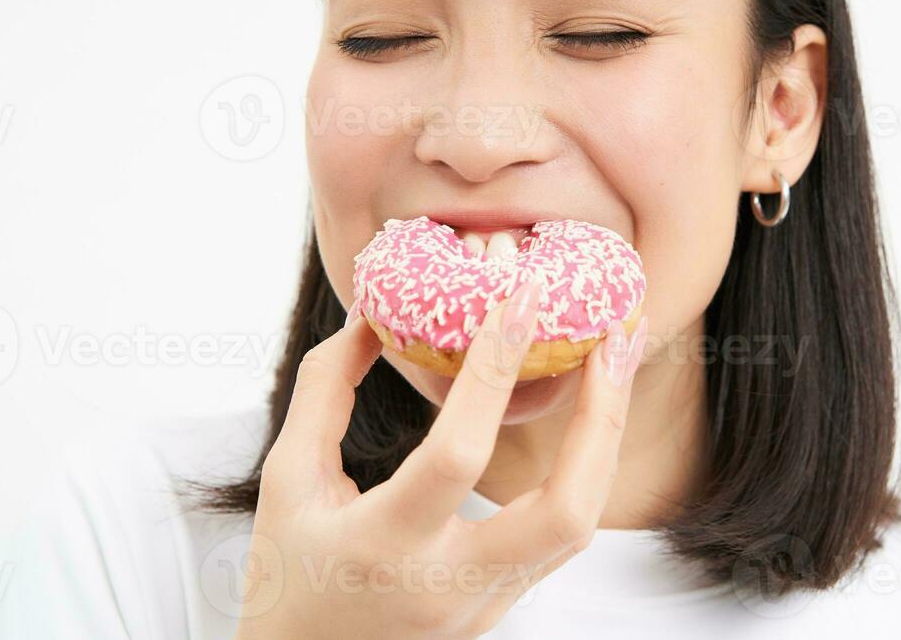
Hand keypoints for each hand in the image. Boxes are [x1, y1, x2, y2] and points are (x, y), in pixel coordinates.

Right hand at [234, 269, 647, 639]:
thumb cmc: (286, 577)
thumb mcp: (284, 481)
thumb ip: (324, 393)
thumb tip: (370, 320)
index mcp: (382, 547)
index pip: (457, 455)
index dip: (493, 371)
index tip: (521, 298)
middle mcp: (448, 583)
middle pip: (564, 509)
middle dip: (601, 417)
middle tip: (615, 337)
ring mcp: (485, 602)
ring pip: (580, 523)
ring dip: (605, 436)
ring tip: (617, 359)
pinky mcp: (504, 603)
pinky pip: (562, 530)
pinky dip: (585, 464)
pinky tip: (589, 411)